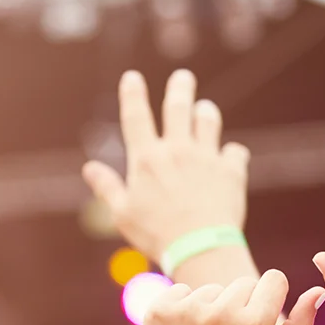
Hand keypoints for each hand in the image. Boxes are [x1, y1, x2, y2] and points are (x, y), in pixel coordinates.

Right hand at [82, 69, 248, 265]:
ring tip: (205, 110)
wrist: (201, 247)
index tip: (133, 77)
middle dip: (180, 87)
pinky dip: (232, 154)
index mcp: (147, 158)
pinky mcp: (231, 171)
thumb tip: (89, 168)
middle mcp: (177, 150)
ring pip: (208, 121)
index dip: (133, 94)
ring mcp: (206, 157)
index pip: (136, 116)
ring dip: (206, 112)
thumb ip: (107, 187)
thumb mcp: (123, 214)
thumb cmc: (157, 235)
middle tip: (183, 77)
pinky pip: (235, 152)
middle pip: (178, 106)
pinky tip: (231, 158)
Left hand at [125, 271, 323, 324]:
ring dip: (210, 309)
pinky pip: (182, 292)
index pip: (274, 279)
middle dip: (240, 306)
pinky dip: (182, 310)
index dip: (269, 297)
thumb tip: (317, 292)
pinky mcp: (161, 309)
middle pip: (244, 283)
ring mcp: (189, 309)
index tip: (259, 316)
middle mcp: (223, 312)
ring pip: (212, 289)